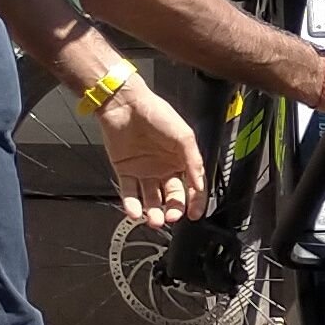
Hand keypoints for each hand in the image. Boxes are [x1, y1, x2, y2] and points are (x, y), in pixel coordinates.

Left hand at [94, 81, 205, 223]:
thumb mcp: (184, 136)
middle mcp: (163, 168)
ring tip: (153, 219)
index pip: (191, 186)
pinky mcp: (124, 172)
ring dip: (152, 212)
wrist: (125, 105)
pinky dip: (131, 206)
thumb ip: (193, 162)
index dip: (194, 201)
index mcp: (180, 160)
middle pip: (170, 197)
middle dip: (172, 209)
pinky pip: (129, 194)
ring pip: (150, 199)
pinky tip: (135, 212)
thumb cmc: (156, 113)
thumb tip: (200, 186)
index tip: (194, 214)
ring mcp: (143, 171)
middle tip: (171, 217)